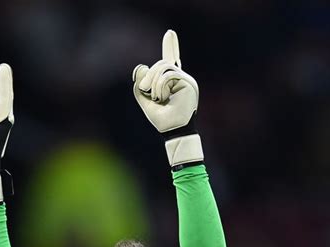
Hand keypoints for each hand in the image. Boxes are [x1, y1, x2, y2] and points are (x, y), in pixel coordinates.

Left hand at [133, 30, 202, 167]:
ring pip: (164, 67)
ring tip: (155, 98)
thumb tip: (141, 67)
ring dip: (154, 82)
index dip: (170, 47)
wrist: (173, 131)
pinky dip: (160, 85)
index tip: (170, 33)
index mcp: (171, 82)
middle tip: (145, 90)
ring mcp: (186, 80)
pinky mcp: (189, 83)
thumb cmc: (161, 120)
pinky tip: (161, 97)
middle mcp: (180, 79)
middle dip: (149, 76)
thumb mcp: (145, 101)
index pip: (170, 60)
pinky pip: (169, 74)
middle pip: (161, 64)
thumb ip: (140, 85)